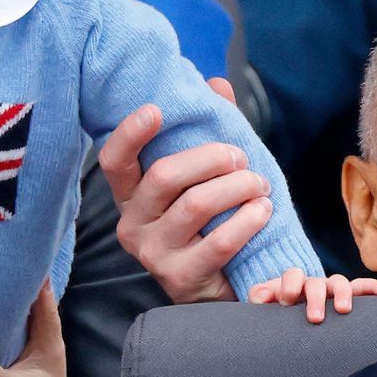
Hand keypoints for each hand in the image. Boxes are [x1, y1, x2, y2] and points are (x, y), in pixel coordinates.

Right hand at [103, 77, 272, 302]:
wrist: (219, 292)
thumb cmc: (209, 225)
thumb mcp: (202, 180)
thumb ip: (206, 133)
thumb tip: (217, 83)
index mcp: (130, 196)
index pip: (113, 161)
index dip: (130, 134)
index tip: (156, 110)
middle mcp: (132, 223)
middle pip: (163, 176)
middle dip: (210, 159)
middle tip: (240, 156)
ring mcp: (152, 253)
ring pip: (194, 205)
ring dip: (235, 187)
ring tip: (258, 183)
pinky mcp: (179, 277)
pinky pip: (218, 241)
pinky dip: (246, 221)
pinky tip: (262, 210)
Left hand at [248, 267, 376, 322]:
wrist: (288, 326)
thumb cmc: (277, 315)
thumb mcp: (264, 306)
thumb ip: (260, 297)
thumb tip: (263, 295)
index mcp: (292, 284)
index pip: (293, 275)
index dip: (289, 286)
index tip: (285, 302)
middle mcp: (313, 284)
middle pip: (316, 282)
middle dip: (315, 298)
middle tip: (314, 318)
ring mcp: (330, 291)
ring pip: (339, 283)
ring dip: (342, 294)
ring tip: (343, 309)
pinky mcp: (347, 299)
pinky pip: (361, 289)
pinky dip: (371, 288)